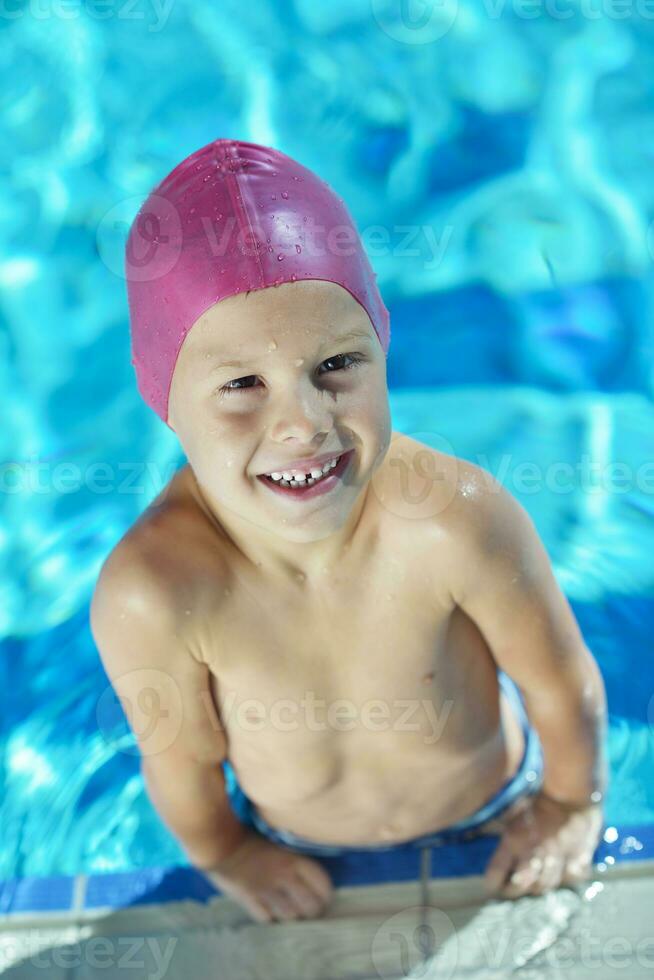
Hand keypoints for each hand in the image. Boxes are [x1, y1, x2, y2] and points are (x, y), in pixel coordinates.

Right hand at [201, 830, 333, 922]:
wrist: (218, 841)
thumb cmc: (247, 831)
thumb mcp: (276, 839)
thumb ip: (292, 855)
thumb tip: (306, 867)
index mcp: (293, 860)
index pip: (322, 885)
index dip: (326, 893)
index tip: (325, 895)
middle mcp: (284, 879)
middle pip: (310, 906)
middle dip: (313, 909)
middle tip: (309, 907)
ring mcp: (267, 892)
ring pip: (290, 916)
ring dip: (292, 915)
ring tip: (291, 911)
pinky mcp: (249, 901)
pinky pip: (267, 918)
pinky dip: (271, 918)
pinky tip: (271, 912)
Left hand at [483, 791, 603, 898]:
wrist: (571, 784)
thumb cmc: (536, 788)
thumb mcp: (512, 802)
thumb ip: (500, 817)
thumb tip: (483, 820)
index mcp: (514, 839)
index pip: (498, 872)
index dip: (493, 881)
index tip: (490, 884)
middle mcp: (535, 852)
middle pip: (522, 886)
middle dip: (514, 890)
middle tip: (511, 888)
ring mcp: (559, 856)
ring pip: (547, 885)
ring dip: (539, 885)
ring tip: (535, 882)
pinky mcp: (580, 854)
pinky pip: (574, 876)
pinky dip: (568, 876)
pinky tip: (563, 872)